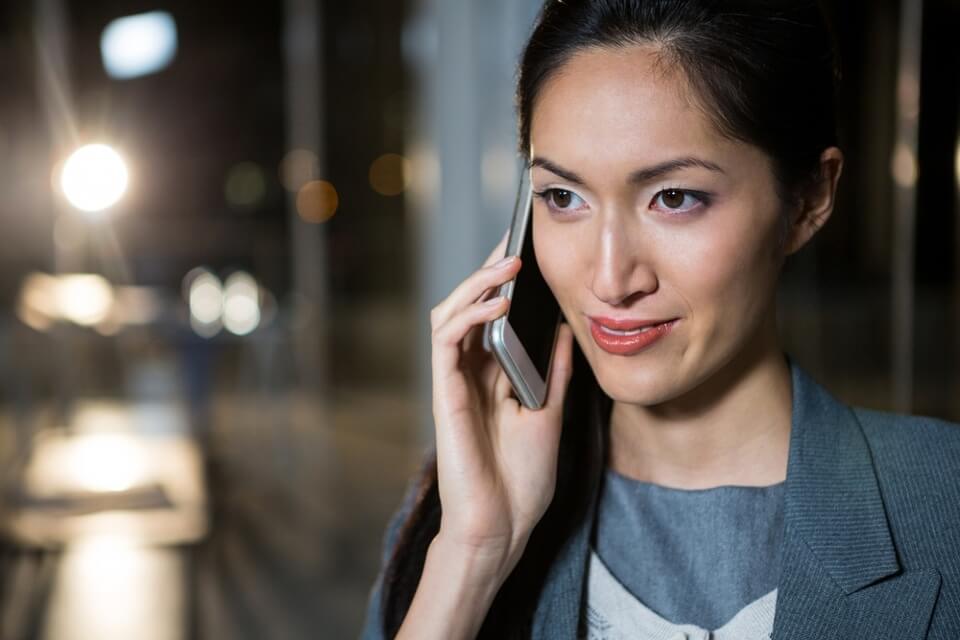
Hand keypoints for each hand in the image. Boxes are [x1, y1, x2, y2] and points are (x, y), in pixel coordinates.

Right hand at [429, 231, 574, 577]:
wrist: (502, 526)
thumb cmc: (521, 480)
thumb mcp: (550, 414)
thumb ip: (555, 372)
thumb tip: (569, 328)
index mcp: (494, 376)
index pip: (495, 316)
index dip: (507, 282)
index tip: (532, 250)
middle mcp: (471, 372)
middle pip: (471, 306)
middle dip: (490, 268)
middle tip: (516, 238)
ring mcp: (455, 381)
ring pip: (452, 313)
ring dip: (477, 283)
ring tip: (509, 262)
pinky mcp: (445, 392)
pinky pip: (446, 341)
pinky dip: (468, 314)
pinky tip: (497, 301)